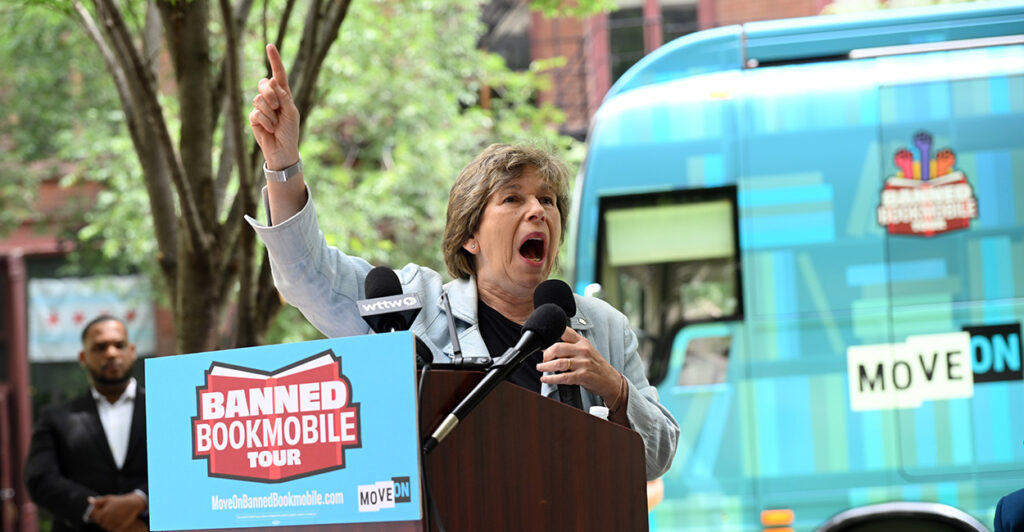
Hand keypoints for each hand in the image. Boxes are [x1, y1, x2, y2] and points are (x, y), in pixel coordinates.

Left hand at [88, 493, 145, 531]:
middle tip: (109, 512)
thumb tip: (89, 500)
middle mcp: (107, 520)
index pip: (94, 516)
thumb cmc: (120, 501)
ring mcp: (113, 525)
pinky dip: (113, 525)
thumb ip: (98, 501)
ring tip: (113, 515)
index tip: (100, 509)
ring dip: (107, 522)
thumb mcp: (108, 499)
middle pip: (99, 522)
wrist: (133, 504)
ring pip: (105, 526)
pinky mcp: (119, 528)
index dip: (96, 512)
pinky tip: (116, 519)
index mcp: (102, 514)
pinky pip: (112, 529)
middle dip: (102, 517)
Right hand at [249, 43, 300, 169]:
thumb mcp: (291, 112)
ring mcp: (261, 106)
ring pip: (259, 99)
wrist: (283, 148)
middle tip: (278, 108)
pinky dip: (265, 121)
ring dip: (270, 113)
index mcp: (283, 93)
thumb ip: (283, 97)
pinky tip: (270, 129)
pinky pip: (256, 113)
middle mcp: (271, 97)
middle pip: (264, 84)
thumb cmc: (290, 131)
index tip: (270, 46)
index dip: (274, 60)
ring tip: (275, 123)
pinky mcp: (253, 117)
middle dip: (271, 95)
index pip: (278, 73)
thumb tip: (272, 82)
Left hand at [537, 328, 620, 401]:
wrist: (610, 380)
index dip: (551, 333)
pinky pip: (563, 377)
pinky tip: (545, 379)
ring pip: (558, 363)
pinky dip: (552, 379)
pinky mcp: (582, 376)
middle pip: (557, 347)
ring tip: (540, 368)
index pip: (565, 331)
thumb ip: (572, 346)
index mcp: (582, 342)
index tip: (542, 339)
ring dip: (546, 366)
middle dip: (546, 354)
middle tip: (542, 359)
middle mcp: (582, 351)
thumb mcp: (587, 350)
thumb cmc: (596, 366)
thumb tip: (550, 347)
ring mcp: (583, 363)